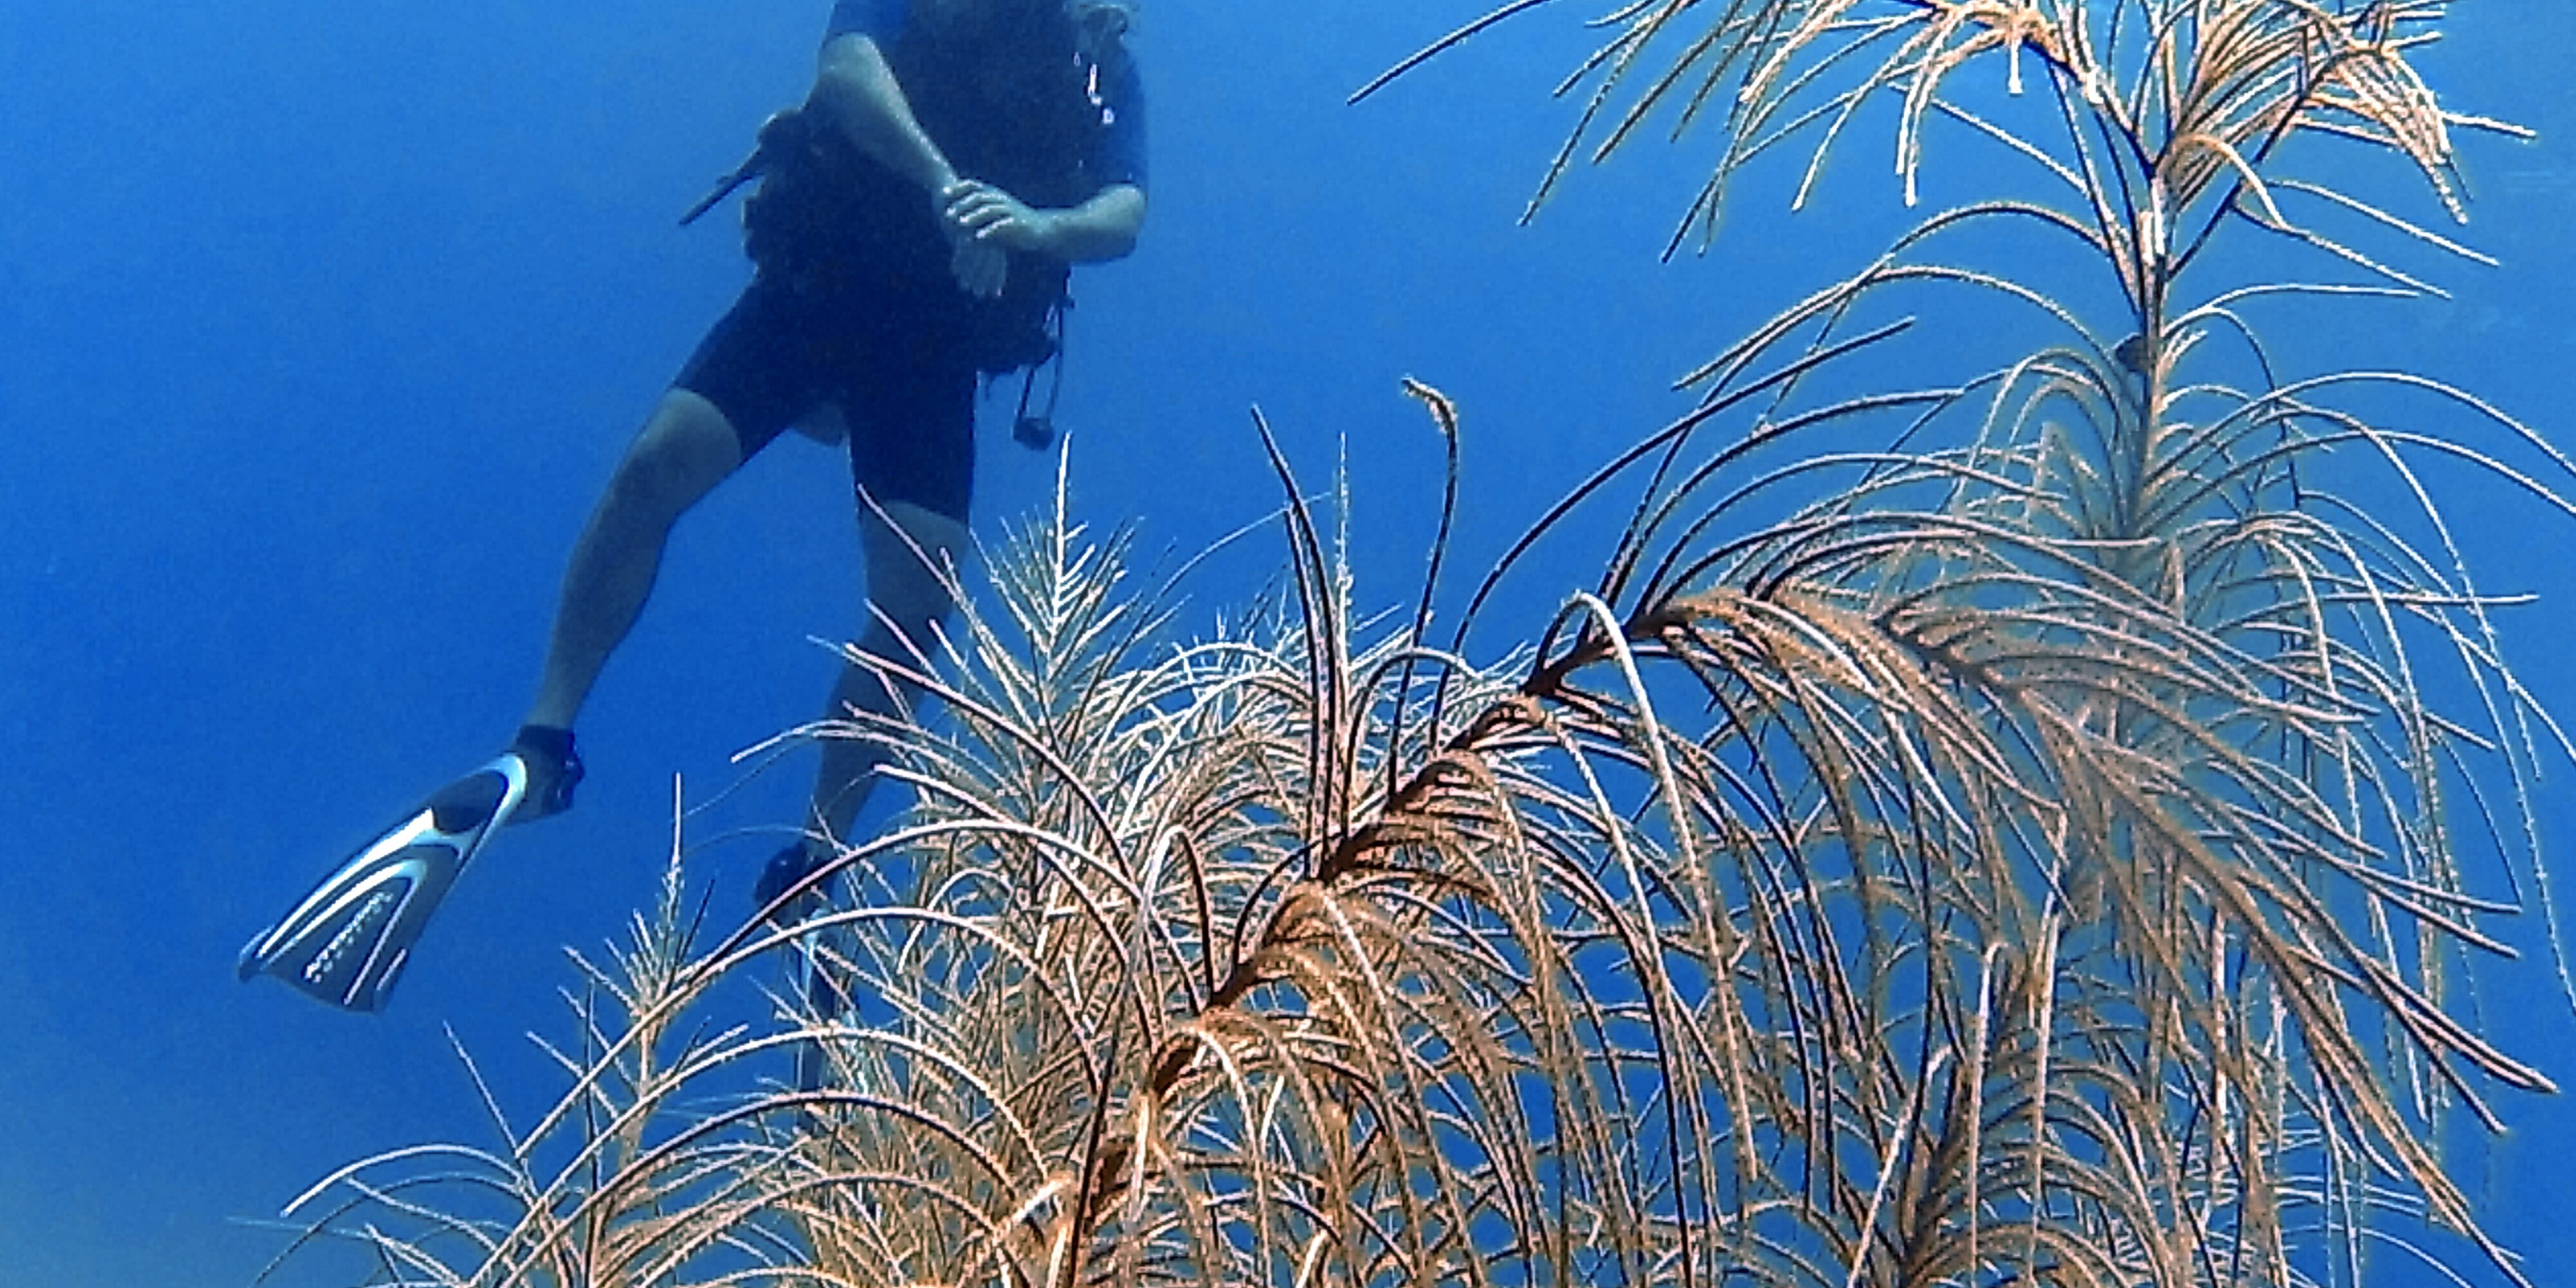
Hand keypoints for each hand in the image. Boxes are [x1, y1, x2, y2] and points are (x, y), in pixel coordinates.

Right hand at [931, 181, 1006, 297]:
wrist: (945, 187)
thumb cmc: (954, 208)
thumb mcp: (963, 229)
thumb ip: (969, 246)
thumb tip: (970, 261)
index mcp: (990, 233)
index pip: (997, 260)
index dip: (996, 277)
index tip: (995, 293)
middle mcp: (986, 232)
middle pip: (991, 262)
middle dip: (987, 280)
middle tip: (984, 296)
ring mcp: (975, 229)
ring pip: (978, 258)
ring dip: (973, 276)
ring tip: (969, 290)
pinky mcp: (963, 226)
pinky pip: (964, 249)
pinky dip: (961, 263)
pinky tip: (957, 275)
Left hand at [941, 179, 1057, 255]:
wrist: (1041, 229)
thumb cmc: (1014, 222)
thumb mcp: (995, 212)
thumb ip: (978, 210)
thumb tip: (957, 210)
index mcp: (994, 194)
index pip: (973, 186)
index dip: (958, 188)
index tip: (943, 193)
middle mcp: (1001, 199)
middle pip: (978, 197)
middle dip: (961, 204)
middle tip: (947, 214)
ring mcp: (1009, 210)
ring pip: (988, 210)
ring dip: (973, 216)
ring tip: (961, 224)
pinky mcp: (1016, 223)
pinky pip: (1000, 225)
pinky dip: (988, 230)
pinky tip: (978, 237)